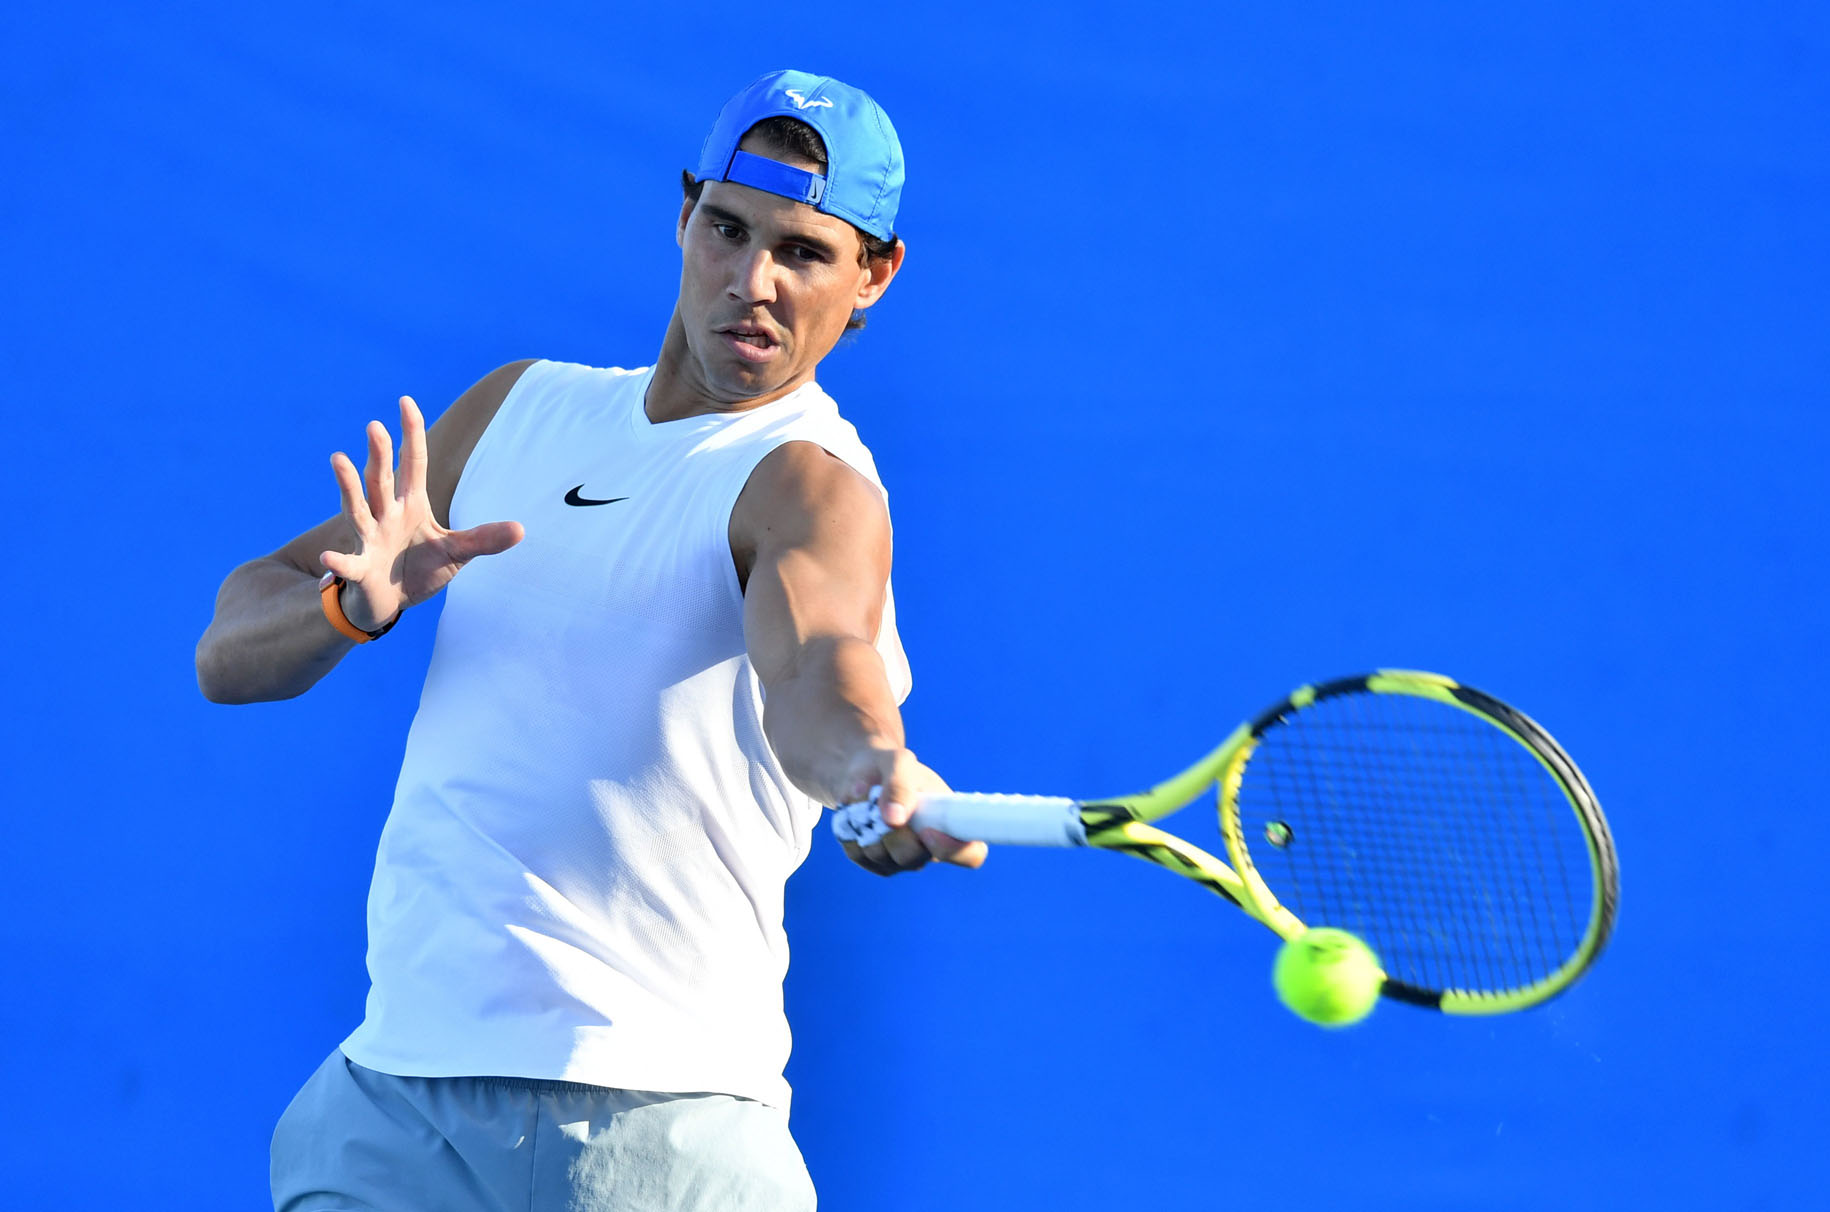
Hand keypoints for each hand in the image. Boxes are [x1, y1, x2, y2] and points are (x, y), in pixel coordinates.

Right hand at [319, 396, 523, 630]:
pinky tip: (328, 558)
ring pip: (358, 508)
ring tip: (338, 458)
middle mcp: (387, 515)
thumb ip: (484, 539)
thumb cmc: (421, 569)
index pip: (411, 463)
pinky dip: (339, 562)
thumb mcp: (457, 552)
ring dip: (348, 486)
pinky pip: (349, 564)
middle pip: (382, 479)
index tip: (406, 401)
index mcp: (411, 505)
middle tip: (375, 425)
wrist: (392, 602)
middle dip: (379, 454)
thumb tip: (522, 529)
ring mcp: (370, 539)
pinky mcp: (362, 568)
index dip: (410, 434)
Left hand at [836, 747, 987, 876]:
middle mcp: (928, 849)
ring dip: (866, 823)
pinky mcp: (872, 862)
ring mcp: (899, 860)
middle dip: (893, 831)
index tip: (927, 829)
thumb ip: (900, 785)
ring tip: (864, 796)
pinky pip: (858, 854)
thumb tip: (894, 819)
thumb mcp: (898, 761)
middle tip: (878, 802)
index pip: (971, 854)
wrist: (863, 772)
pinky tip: (854, 812)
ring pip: (881, 858)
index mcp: (950, 825)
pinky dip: (850, 829)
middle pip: (914, 859)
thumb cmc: (891, 766)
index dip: (954, 850)